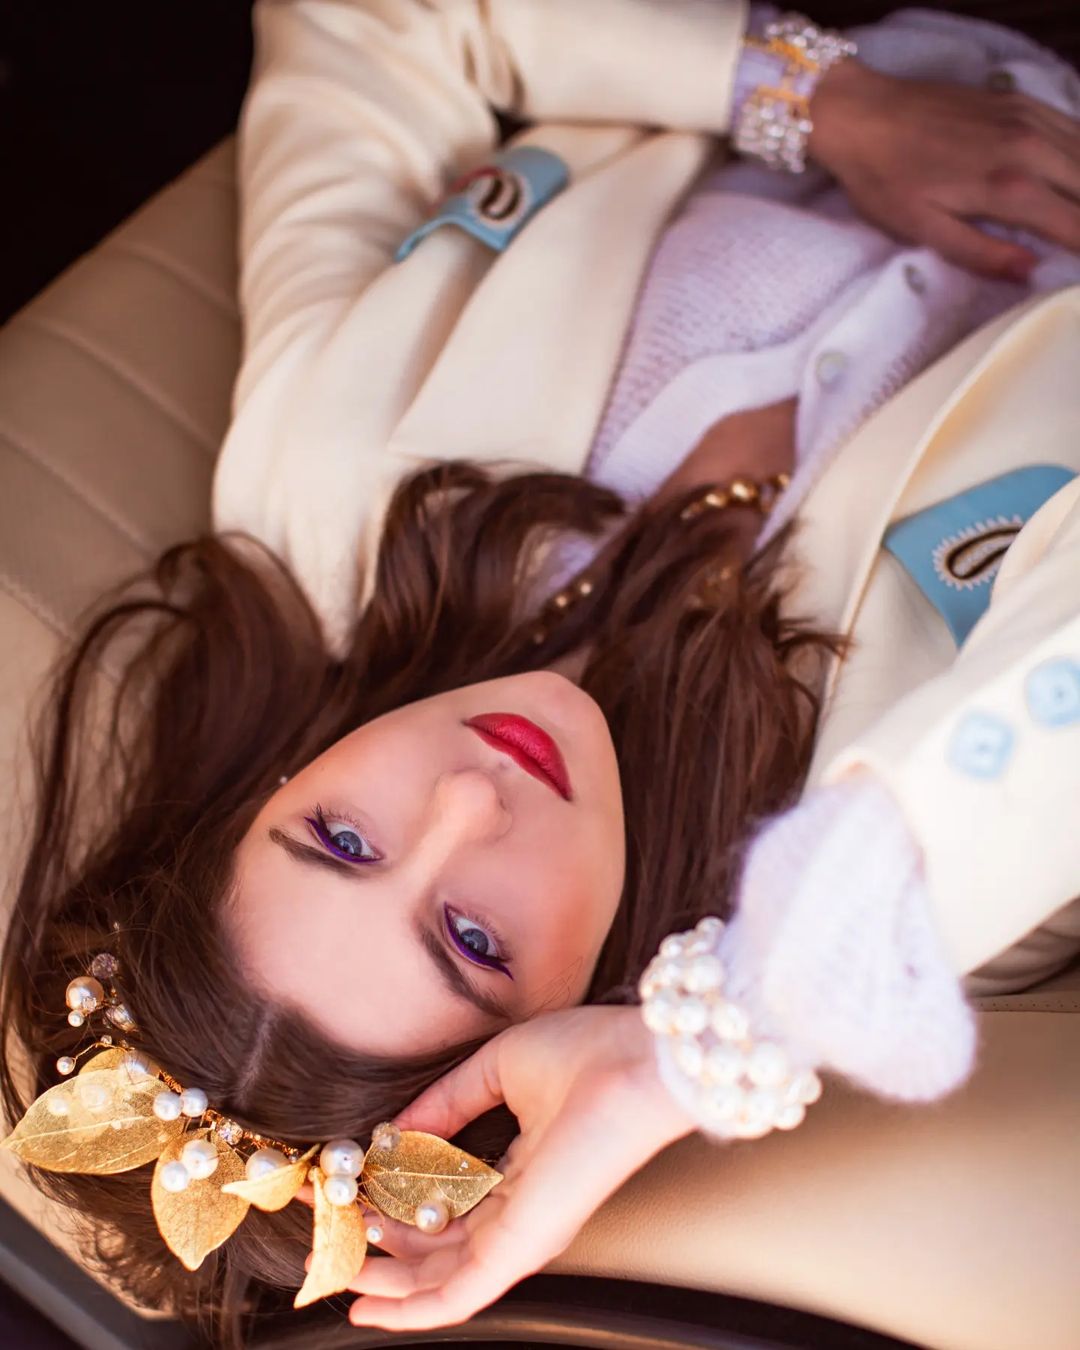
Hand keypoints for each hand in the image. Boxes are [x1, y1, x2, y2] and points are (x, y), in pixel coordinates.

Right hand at [334, 1006, 694, 1331]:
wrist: (639, 1061)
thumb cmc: (587, 1054)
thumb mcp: (498, 1068)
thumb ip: (447, 1101)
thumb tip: (395, 1130)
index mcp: (521, 1170)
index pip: (448, 1202)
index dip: (395, 1200)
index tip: (351, 1190)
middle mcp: (521, 1210)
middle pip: (438, 1247)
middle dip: (380, 1249)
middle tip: (332, 1239)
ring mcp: (523, 1232)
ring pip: (444, 1279)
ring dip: (388, 1282)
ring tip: (340, 1271)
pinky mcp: (525, 1244)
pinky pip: (463, 1293)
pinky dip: (415, 1309)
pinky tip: (374, 1308)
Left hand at [807, 60, 1079, 278]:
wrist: (862, 113)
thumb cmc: (884, 179)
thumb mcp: (922, 229)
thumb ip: (979, 253)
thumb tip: (1029, 270)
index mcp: (1008, 189)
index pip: (1074, 224)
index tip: (1078, 267)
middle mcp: (1030, 150)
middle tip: (1078, 243)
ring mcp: (1028, 119)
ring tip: (1078, 216)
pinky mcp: (1020, 102)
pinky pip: (1072, 126)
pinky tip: (1074, 173)